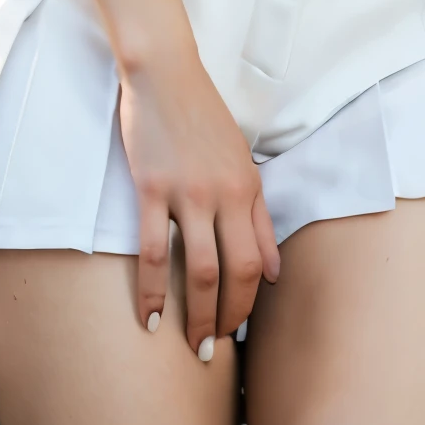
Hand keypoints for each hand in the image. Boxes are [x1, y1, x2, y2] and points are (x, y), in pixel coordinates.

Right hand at [119, 47, 280, 356]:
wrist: (165, 74)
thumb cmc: (202, 118)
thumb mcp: (242, 165)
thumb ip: (260, 219)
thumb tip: (275, 272)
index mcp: (248, 190)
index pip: (257, 263)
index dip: (248, 303)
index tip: (237, 328)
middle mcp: (224, 196)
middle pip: (232, 273)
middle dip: (225, 319)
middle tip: (211, 350)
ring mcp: (187, 193)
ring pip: (198, 268)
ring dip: (195, 314)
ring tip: (189, 344)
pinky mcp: (152, 188)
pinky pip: (154, 250)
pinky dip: (151, 290)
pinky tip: (149, 318)